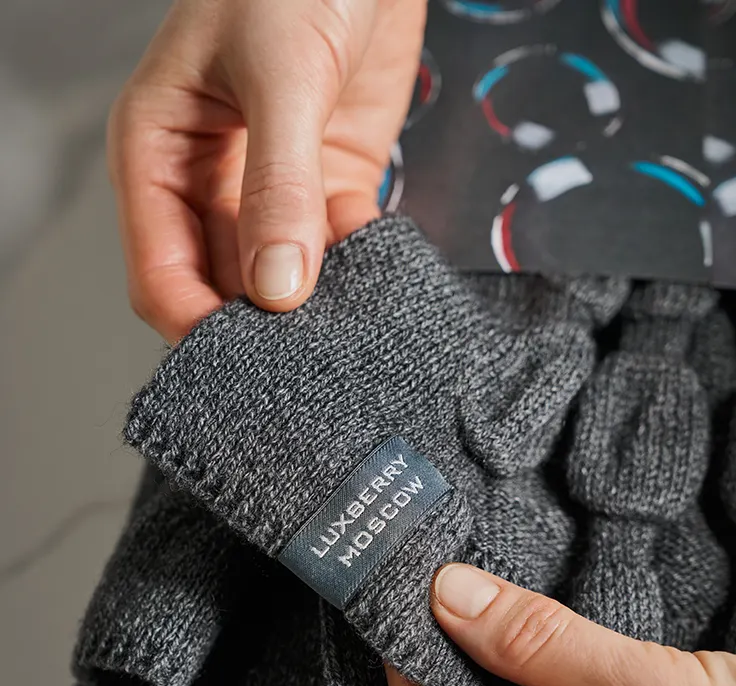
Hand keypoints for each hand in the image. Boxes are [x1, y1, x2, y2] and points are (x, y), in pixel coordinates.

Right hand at [107, 0, 425, 341]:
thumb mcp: (282, 73)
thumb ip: (279, 183)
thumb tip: (278, 286)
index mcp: (160, 152)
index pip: (160, 272)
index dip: (196, 326)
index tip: (245, 367)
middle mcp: (208, 182)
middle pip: (220, 288)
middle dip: (259, 329)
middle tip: (304, 366)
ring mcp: (270, 189)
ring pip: (279, 279)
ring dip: (314, 306)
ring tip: (347, 335)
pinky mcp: (329, 185)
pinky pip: (337, 250)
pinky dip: (358, 269)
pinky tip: (380, 280)